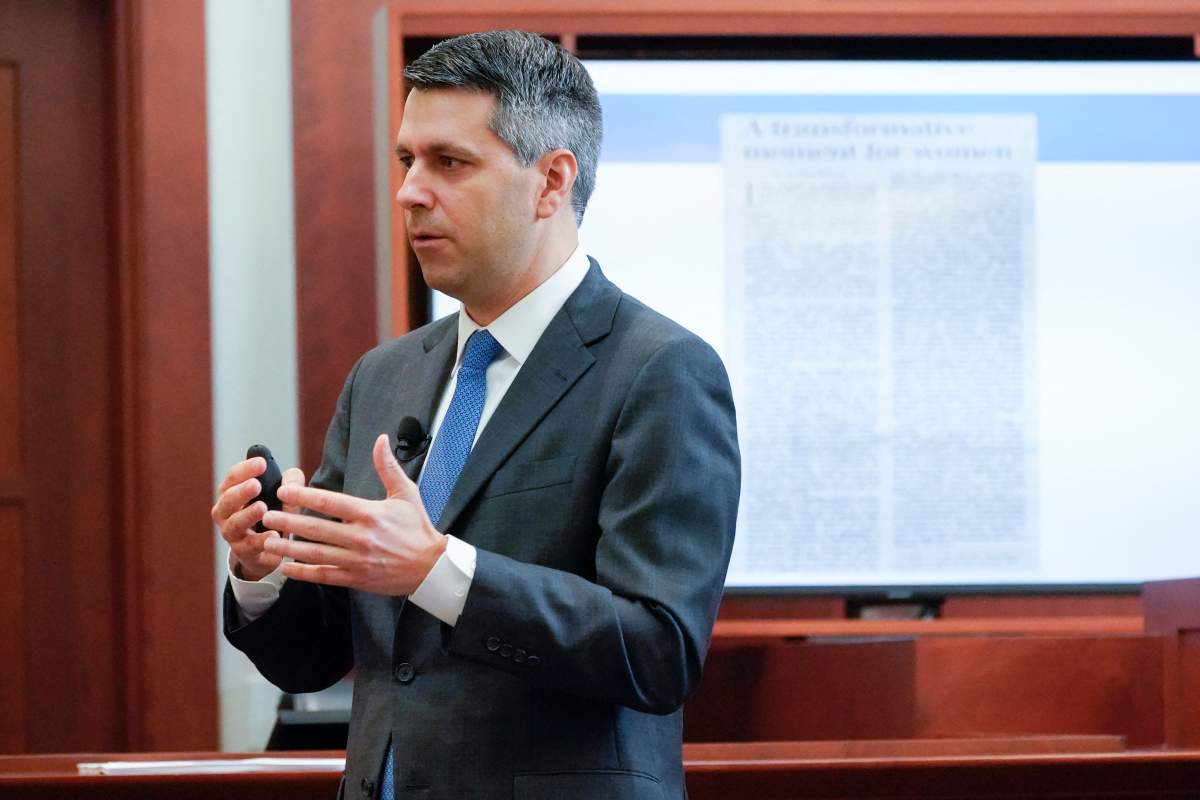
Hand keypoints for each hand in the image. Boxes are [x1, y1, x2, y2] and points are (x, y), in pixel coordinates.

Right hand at [211, 456, 305, 581]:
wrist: (270, 548)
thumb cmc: (274, 512)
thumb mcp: (285, 494)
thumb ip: (290, 482)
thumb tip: (291, 483)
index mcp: (232, 493)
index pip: (233, 477)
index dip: (245, 469)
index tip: (262, 463)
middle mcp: (226, 512)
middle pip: (227, 500)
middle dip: (241, 491)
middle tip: (255, 485)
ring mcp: (232, 533)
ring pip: (234, 524)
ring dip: (248, 515)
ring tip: (262, 507)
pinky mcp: (243, 552)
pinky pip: (250, 546)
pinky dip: (262, 540)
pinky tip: (274, 535)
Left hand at [260, 434, 446, 595]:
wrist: (432, 567)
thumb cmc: (417, 527)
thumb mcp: (406, 493)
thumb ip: (388, 466)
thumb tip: (381, 439)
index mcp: (370, 513)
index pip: (330, 502)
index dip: (304, 496)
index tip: (285, 491)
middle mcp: (361, 537)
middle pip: (317, 529)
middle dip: (289, 521)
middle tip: (267, 515)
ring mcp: (358, 560)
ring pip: (316, 554)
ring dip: (289, 548)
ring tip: (268, 541)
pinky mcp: (357, 578)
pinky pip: (325, 576)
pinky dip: (304, 573)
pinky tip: (286, 568)